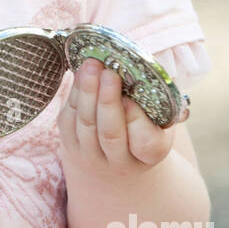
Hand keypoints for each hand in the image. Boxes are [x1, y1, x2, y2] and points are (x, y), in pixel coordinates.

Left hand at [57, 57, 175, 177]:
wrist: (112, 157)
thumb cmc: (143, 127)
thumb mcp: (160, 119)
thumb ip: (158, 100)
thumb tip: (154, 74)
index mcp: (150, 155)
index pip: (145, 143)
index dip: (137, 119)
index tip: (132, 97)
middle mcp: (120, 162)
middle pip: (110, 134)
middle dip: (108, 101)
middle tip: (109, 73)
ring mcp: (92, 157)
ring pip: (86, 125)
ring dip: (87, 92)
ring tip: (92, 66)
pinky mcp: (70, 146)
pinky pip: (68, 120)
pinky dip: (74, 94)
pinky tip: (81, 73)